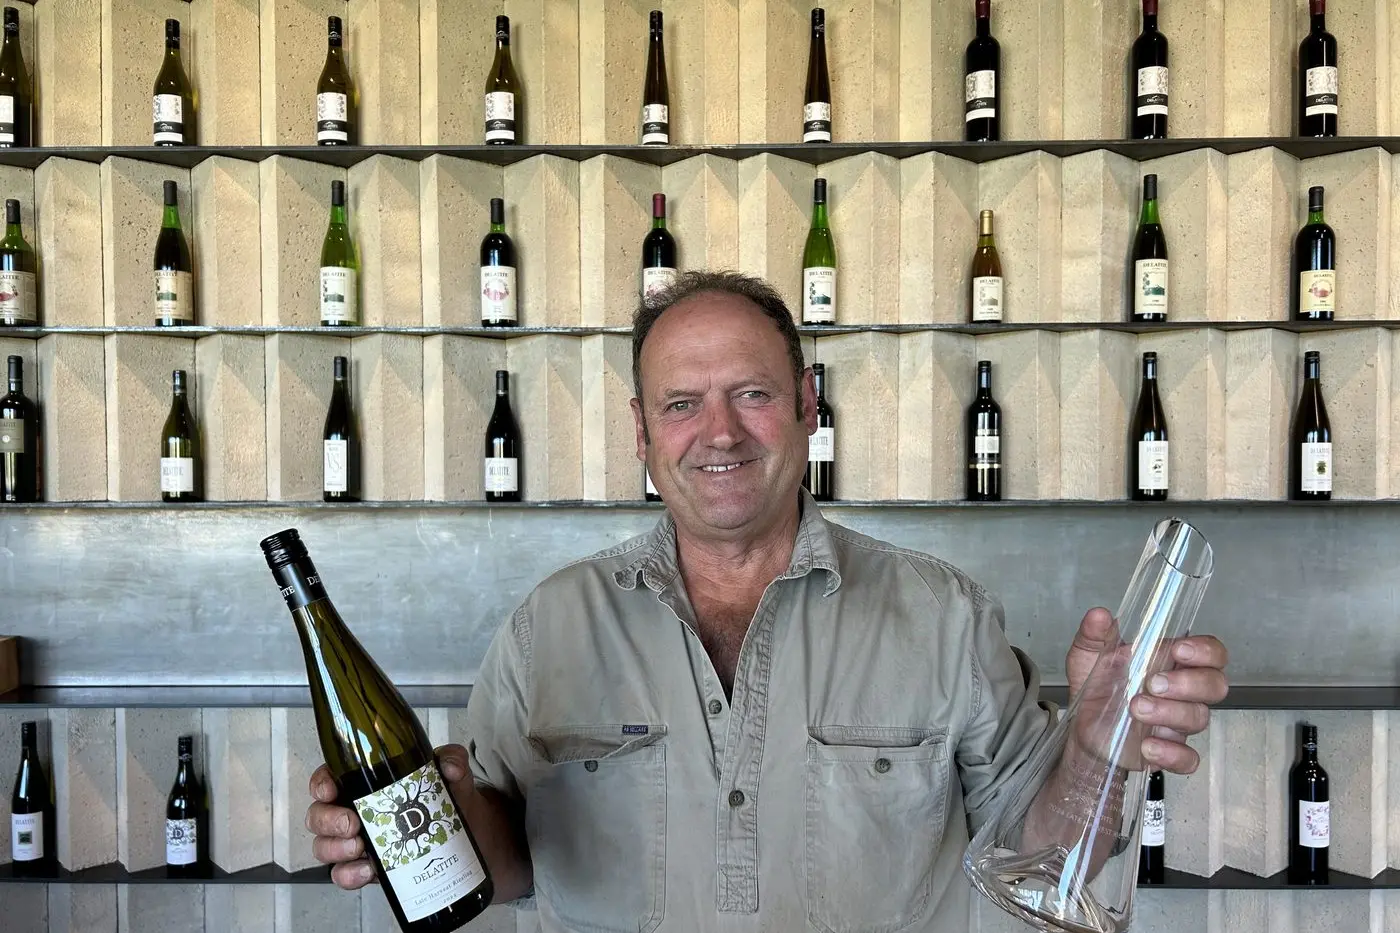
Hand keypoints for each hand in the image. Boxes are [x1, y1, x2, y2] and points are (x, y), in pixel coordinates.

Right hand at [306, 743, 474, 890]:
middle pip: (319, 816)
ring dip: (336, 849)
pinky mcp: (366, 868)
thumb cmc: (446, 800)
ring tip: (359, 848)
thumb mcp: (451, 774)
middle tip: (352, 824)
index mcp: (366, 783)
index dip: (321, 784)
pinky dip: (350, 875)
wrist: (466, 834)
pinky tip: (368, 871)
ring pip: (325, 847)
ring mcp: (356, 842)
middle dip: (328, 821)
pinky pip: (344, 874)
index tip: (330, 790)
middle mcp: (353, 811)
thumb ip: (452, 760)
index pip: (329, 778)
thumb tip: (449, 767)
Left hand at [1065, 607, 1228, 775]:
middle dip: (1188, 682)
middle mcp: (1184, 693)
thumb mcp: (1088, 656)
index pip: (1211, 653)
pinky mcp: (1171, 752)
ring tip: (1136, 708)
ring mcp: (1179, 724)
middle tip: (1153, 683)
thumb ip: (1094, 634)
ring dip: (1168, 712)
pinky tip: (1148, 745)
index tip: (1178, 650)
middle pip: (1215, 685)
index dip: (1204, 651)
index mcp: (1172, 664)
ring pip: (1199, 718)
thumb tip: (1099, 614)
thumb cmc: (1098, 688)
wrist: (1083, 728)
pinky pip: (1188, 759)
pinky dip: (1172, 754)